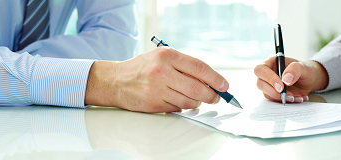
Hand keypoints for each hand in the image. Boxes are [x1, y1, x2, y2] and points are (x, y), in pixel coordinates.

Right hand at [85, 47, 228, 112]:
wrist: (116, 80)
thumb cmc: (142, 68)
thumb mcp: (162, 57)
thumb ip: (184, 66)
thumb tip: (210, 80)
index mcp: (167, 56)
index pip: (199, 67)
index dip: (216, 78)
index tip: (224, 86)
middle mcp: (162, 71)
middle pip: (198, 88)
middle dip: (212, 95)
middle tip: (216, 97)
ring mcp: (157, 89)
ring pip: (189, 101)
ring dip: (197, 103)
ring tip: (196, 99)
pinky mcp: (153, 104)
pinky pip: (177, 108)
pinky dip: (182, 106)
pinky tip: (177, 100)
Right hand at [254, 55, 327, 102]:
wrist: (310, 80)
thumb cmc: (305, 70)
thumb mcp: (304, 67)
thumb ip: (295, 69)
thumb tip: (285, 79)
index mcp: (271, 62)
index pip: (261, 70)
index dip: (269, 78)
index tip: (281, 86)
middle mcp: (267, 73)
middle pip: (260, 84)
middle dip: (274, 92)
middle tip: (289, 95)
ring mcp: (269, 84)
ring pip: (267, 94)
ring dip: (282, 98)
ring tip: (297, 96)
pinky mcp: (273, 93)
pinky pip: (274, 100)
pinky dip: (286, 101)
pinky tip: (297, 98)